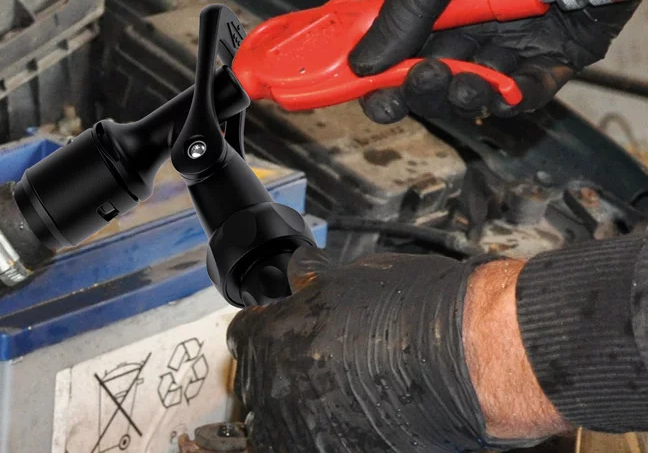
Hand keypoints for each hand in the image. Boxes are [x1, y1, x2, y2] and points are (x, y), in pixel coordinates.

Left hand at [228, 249, 568, 450]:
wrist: (471, 358)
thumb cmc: (417, 313)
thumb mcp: (347, 280)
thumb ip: (310, 288)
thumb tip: (298, 280)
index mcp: (266, 340)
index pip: (243, 335)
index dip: (266, 328)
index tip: (283, 329)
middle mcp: (275, 392)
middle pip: (260, 384)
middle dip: (285, 370)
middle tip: (324, 363)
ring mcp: (305, 433)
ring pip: (286, 423)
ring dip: (306, 408)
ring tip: (347, 394)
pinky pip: (322, 444)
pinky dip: (337, 432)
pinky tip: (364, 416)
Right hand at [348, 0, 639, 123]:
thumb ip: (405, 13)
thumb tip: (365, 64)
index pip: (398, 45)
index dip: (377, 72)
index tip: (360, 89)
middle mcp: (477, 20)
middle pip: (435, 74)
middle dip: (419, 88)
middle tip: (414, 83)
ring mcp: (519, 39)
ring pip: (481, 89)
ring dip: (464, 97)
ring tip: (460, 86)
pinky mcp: (563, 53)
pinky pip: (535, 89)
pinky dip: (516, 99)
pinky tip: (501, 91)